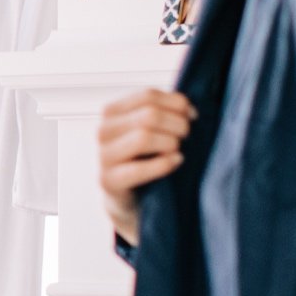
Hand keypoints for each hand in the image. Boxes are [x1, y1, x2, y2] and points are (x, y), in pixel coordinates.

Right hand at [97, 89, 193, 245]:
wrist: (132, 199)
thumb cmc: (146, 159)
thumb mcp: (153, 130)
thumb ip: (166, 113)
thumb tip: (189, 110)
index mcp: (112, 112)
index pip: (148, 96)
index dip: (177, 104)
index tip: (192, 116)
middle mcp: (103, 130)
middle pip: (149, 115)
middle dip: (177, 124)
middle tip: (187, 136)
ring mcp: (103, 156)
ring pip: (143, 136)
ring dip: (170, 143)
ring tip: (179, 150)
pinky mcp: (108, 180)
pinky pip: (139, 168)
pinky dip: (163, 164)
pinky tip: (176, 162)